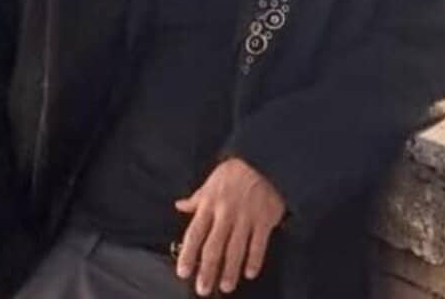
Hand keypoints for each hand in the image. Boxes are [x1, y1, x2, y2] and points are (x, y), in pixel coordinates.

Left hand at [174, 158, 285, 294]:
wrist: (266, 159)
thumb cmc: (237, 171)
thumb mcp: (212, 181)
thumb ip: (197, 198)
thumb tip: (179, 205)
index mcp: (210, 203)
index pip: (195, 234)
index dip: (188, 254)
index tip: (183, 272)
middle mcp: (226, 213)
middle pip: (214, 247)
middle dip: (207, 271)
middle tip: (203, 289)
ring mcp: (246, 217)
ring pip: (236, 249)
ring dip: (230, 271)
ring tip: (225, 287)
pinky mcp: (265, 219)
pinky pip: (259, 244)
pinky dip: (254, 260)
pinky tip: (250, 273)